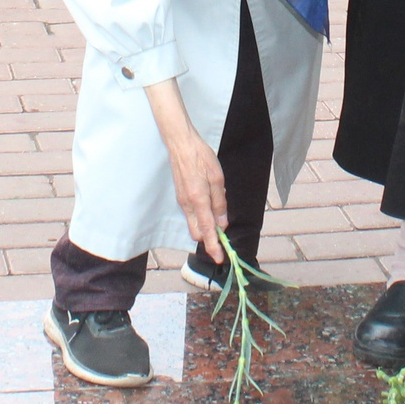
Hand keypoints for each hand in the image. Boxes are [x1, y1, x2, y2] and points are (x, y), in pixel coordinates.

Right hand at [161, 121, 228, 260]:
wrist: (181, 144)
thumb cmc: (201, 157)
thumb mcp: (217, 178)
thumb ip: (220, 203)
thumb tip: (222, 223)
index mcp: (198, 200)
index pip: (207, 231)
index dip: (213, 246)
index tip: (220, 258)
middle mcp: (187, 205)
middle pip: (198, 232)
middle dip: (209, 239)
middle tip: (224, 236)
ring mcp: (182, 201)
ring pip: (194, 224)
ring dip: (206, 228)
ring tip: (219, 217)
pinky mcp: (181, 196)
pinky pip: (191, 214)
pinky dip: (201, 217)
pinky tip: (210, 205)